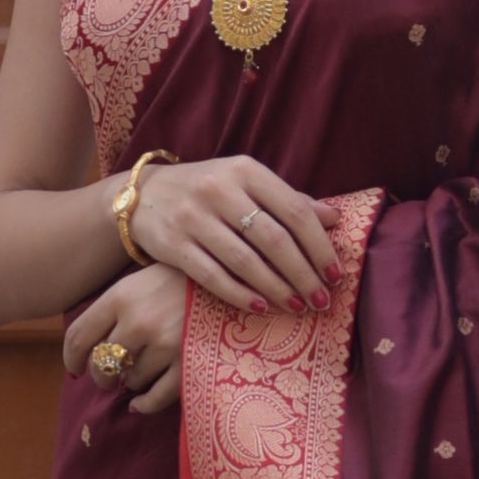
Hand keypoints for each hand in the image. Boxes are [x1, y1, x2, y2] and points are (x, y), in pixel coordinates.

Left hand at [64, 270, 184, 414]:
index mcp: (121, 297)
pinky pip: (156, 397)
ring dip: (132, 380)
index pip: (78, 337)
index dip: (71, 359)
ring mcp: (165, 345)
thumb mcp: (140, 281)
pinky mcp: (189, 363)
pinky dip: (145, 404)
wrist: (230, 276)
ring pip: (131, 380)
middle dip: (103, 375)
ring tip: (144, 370)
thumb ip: (115, 308)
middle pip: (102, 364)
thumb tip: (89, 346)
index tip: (75, 368)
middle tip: (110, 375)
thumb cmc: (180, 279)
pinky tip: (140, 404)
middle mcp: (139, 322)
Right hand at [130, 152, 342, 307]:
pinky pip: (213, 276)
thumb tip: (335, 218)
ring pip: (245, 261)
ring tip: (297, 307)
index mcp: (246, 170)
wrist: (142, 196)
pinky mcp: (173, 244)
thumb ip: (287, 200)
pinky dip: (239, 295)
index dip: (319, 246)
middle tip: (321, 299)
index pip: (294, 210)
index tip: (336, 274)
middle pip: (273, 239)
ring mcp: (193, 217)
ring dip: (276, 288)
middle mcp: (220, 189)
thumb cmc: (208, 191)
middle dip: (303, 274)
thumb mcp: (246, 183)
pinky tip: (260, 307)